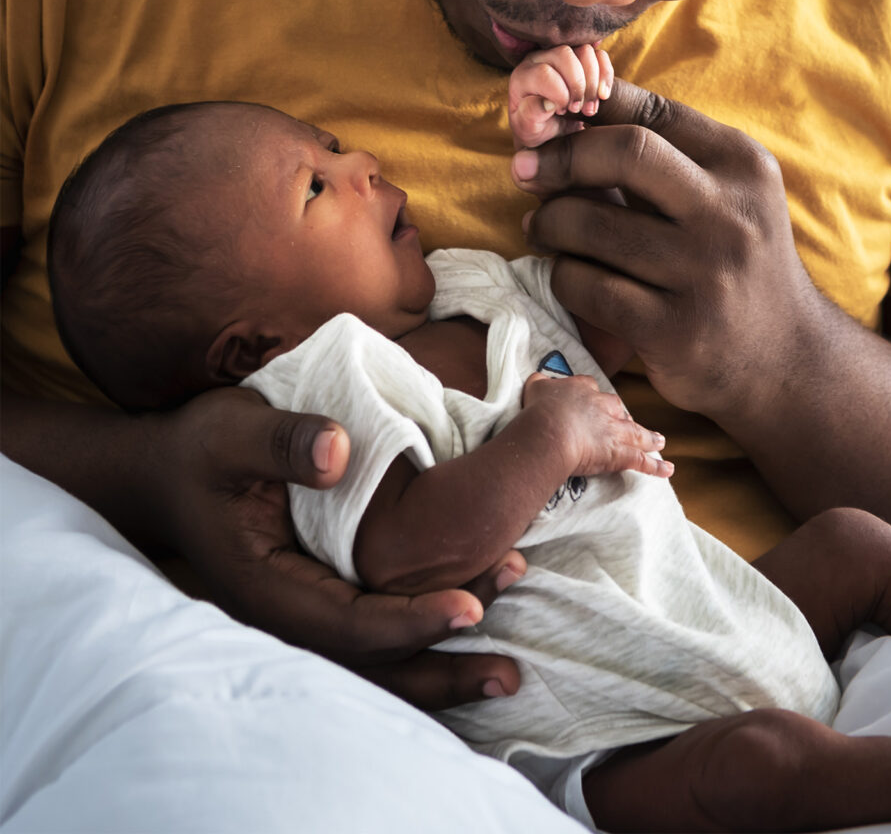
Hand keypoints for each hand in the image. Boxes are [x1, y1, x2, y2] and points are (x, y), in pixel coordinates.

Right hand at [154, 386, 523, 709]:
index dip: (409, 621)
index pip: (345, 624)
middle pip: (369, 665)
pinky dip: (422, 641)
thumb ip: (281, 442)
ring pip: (376, 664)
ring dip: (439, 669)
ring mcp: (304, 613)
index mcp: (264, 587)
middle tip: (507, 671)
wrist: (170, 474)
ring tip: (505, 671)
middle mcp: (287, 615)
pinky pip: (375, 637)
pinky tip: (472, 628)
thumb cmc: (201, 451)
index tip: (469, 609)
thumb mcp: (231, 432)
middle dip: (439, 669)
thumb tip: (340, 454)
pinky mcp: (322, 599)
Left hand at [509, 43, 613, 149]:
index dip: (560, 94)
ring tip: (590, 108)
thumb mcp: (528, 129)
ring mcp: (562, 54)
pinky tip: (603, 97)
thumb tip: (548, 102)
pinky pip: (600, 55)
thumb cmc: (535, 129)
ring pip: (585, 51)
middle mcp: (540, 59)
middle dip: (579, 85)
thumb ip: (531, 116)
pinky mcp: (581, 57)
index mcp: (523, 76)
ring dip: (594, 82)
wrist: (549, 130)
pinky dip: (606, 76)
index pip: (544, 73)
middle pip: (565, 54)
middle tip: (580, 110)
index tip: (562, 112)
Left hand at [511, 79, 825, 424]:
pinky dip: (562, 276)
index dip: (587, 108)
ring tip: (542, 228)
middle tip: (526, 171)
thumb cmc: (737, 265)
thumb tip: (572, 114)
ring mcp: (703, 275)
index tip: (549, 122)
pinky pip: (585, 286)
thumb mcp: (730, 198)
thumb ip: (668, 157)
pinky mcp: (673, 330)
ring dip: (548, 223)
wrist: (785, 361)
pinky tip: (566, 274)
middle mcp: (729, 215)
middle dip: (560, 157)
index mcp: (743, 167)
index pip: (652, 112)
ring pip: (591, 226)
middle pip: (623, 153)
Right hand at [521, 372, 672, 479]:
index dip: (594, 397)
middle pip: (618, 408)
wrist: (550, 430)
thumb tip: (538, 381)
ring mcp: (613, 429)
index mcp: (582, 389)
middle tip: (627, 422)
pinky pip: (641, 460)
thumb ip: (539, 384)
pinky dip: (655, 466)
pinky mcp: (618, 452)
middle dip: (624, 416)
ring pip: (636, 432)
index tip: (593, 401)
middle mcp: (601, 406)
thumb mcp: (535, 388)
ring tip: (660, 441)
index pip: (592, 388)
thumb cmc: (539, 409)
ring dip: (649, 437)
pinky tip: (667, 469)